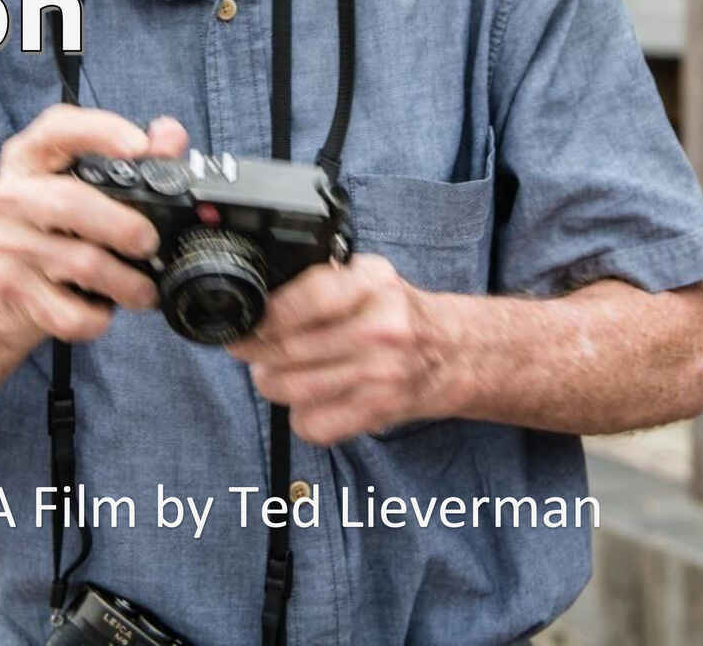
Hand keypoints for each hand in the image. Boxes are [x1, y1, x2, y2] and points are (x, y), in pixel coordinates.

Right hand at [0, 105, 187, 345]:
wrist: (1, 290)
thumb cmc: (53, 228)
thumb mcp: (84, 186)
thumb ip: (132, 159)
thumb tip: (171, 135)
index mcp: (29, 157)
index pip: (58, 128)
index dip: (101, 131)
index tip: (140, 146)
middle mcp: (10, 195)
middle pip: (68, 202)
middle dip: (121, 225)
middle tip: (151, 242)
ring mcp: (6, 243)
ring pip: (75, 262)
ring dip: (124, 282)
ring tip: (146, 290)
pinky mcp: (11, 288)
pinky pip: (67, 310)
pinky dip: (97, 317)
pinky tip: (104, 310)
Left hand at [227, 254, 455, 443]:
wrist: (457, 353)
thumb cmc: (399, 312)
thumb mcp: (368, 277)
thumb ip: (322, 279)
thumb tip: (260, 298)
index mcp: (372, 283)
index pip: (307, 298)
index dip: (264, 314)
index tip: (246, 320)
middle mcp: (379, 327)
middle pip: (287, 347)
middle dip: (253, 351)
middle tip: (245, 348)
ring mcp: (380, 372)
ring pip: (292, 387)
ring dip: (269, 383)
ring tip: (270, 373)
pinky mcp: (378, 410)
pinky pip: (314, 424)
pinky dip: (299, 416)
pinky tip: (306, 400)